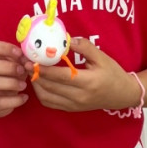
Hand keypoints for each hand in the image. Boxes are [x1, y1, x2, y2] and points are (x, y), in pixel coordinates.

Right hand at [0, 40, 27, 117]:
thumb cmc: (5, 75)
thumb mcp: (11, 63)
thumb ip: (18, 59)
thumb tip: (29, 60)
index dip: (3, 48)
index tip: (19, 53)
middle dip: (7, 67)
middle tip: (22, 70)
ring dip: (10, 83)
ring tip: (23, 85)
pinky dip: (15, 100)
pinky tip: (24, 97)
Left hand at [26, 37, 140, 112]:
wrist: (122, 95)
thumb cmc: (113, 74)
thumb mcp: (102, 57)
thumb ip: (85, 47)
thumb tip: (69, 39)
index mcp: (88, 82)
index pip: (60, 76)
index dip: (43, 69)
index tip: (31, 60)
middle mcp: (79, 96)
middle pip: (50, 87)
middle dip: (34, 75)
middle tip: (24, 63)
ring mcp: (74, 105)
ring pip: (47, 97)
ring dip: (36, 84)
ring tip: (30, 71)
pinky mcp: (71, 109)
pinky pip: (50, 103)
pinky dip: (41, 93)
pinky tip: (39, 82)